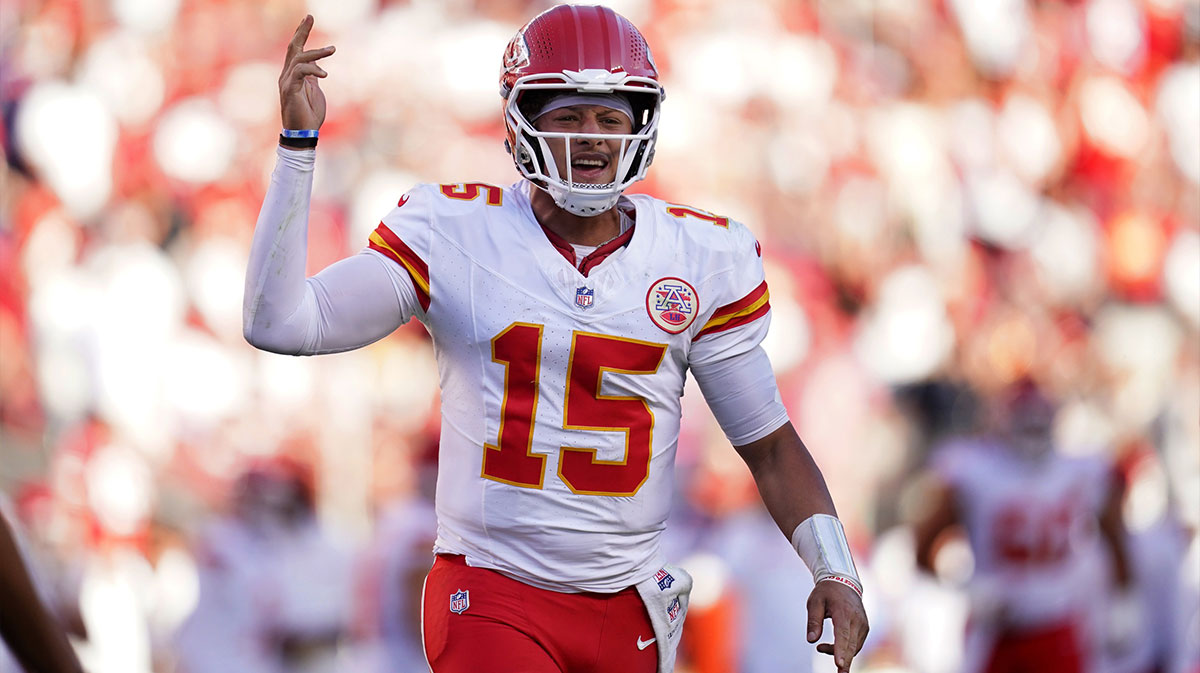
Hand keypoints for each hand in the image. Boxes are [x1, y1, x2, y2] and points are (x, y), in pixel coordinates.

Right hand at [279, 15, 334, 130]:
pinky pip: (300, 72)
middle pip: (293, 47)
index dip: (301, 34)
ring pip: (299, 58)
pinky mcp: (289, 90)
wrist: (303, 134)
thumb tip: (316, 65)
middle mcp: (286, 75)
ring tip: (333, 49)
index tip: (307, 19)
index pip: (296, 50)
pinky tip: (325, 74)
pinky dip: (313, 69)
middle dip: (301, 31)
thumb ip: (312, 77)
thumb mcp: (314, 91)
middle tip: (310, 16)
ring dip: (317, 52)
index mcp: (293, 75)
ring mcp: (286, 82)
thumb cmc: (309, 116)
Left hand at [807, 580, 867, 672]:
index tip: (839, 664)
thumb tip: (811, 640)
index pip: (843, 635)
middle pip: (851, 645)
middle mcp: (857, 620)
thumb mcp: (814, 602)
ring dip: (839, 653)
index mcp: (843, 612)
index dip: (841, 651)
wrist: (844, 582)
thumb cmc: (827, 592)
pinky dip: (845, 649)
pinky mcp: (864, 628)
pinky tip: (831, 647)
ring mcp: (863, 624)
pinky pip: (855, 644)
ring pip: (853, 647)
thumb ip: (813, 621)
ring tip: (821, 648)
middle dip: (845, 661)